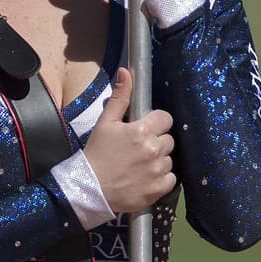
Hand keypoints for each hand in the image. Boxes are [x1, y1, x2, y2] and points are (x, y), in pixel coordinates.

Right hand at [82, 67, 175, 215]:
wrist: (90, 189)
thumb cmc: (96, 154)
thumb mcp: (105, 123)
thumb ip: (120, 98)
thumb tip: (126, 71)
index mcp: (142, 130)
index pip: (165, 118)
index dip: (156, 123)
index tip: (146, 130)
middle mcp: (154, 149)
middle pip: (168, 140)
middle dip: (157, 142)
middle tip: (139, 151)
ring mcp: (158, 170)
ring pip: (169, 159)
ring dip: (158, 161)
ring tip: (140, 166)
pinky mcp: (159, 188)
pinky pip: (170, 179)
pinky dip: (161, 179)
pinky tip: (146, 179)